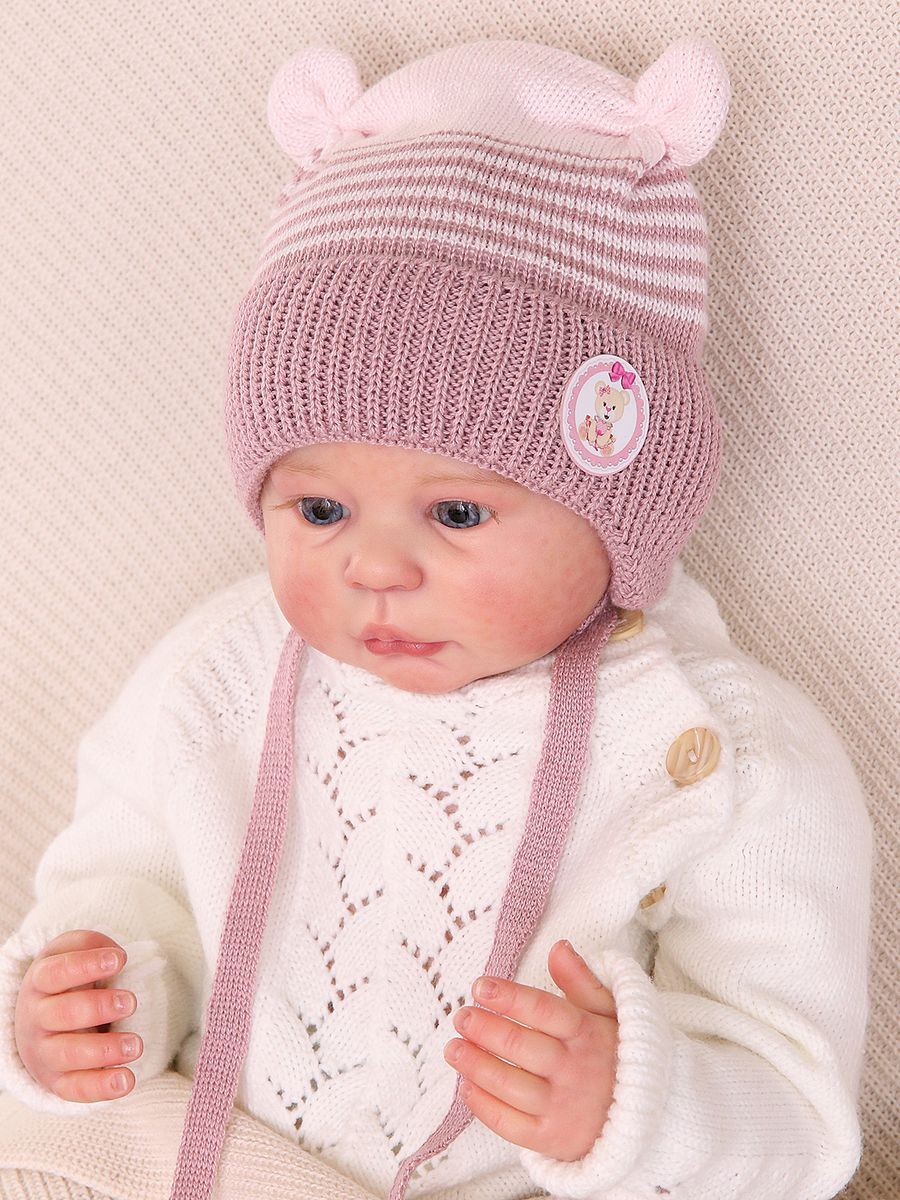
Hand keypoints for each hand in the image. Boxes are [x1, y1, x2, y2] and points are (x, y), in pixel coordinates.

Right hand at [14, 929, 141, 1101]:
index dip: (86, 965)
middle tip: (131, 1002)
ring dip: (104, 1050)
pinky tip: (127, 1080)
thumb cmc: (68, 981)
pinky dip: (101, 1087)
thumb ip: (90, 945)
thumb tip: (115, 954)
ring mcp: (45, 1053)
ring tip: (136, 1045)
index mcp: (41, 983)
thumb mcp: (72, 954)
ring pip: (67, 1055)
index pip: (55, 973)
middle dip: (97, 1008)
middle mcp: (38, 1019)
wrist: (41, 1021)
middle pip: (61, 1014)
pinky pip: (75, 1089)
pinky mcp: (58, 1081)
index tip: (119, 959)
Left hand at [443, 939, 617, 1160]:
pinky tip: (466, 1086)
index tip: (480, 986)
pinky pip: (510, 1124)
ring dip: (475, 1065)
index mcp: (588, 1035)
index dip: (509, 997)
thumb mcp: (609, 1013)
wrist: (648, 1118)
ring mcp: (563, 1109)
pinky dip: (483, 1105)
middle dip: (484, 1029)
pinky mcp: (553, 1140)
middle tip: (461, 1016)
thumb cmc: (618, 1056)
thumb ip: (581, 980)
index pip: (543, 1011)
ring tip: (453, 1048)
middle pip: (520, 1047)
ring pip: (509, 1085)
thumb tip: (558, 947)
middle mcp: (575, 1071)